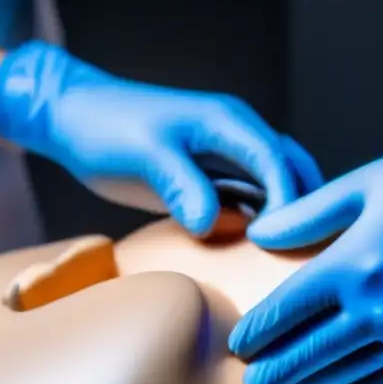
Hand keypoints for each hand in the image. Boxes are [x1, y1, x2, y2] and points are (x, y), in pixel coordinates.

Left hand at [0, 41, 321, 235]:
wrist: (74, 120)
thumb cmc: (106, 129)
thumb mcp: (144, 156)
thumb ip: (180, 185)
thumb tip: (211, 224)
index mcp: (230, 123)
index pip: (279, 165)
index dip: (290, 205)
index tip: (287, 245)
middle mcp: (239, 138)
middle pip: (293, 176)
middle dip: (306, 213)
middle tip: (308, 259)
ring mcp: (228, 159)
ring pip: (278, 190)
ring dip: (288, 221)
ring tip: (293, 263)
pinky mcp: (213, 179)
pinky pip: (252, 202)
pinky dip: (263, 225)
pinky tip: (260, 257)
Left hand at [229, 158, 382, 383]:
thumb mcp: (380, 181)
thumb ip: (313, 210)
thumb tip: (260, 233)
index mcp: (354, 261)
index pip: (286, 310)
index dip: (258, 332)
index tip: (239, 345)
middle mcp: (374, 309)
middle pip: (303, 354)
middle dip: (270, 373)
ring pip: (337, 379)